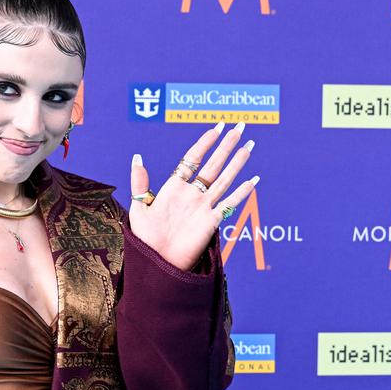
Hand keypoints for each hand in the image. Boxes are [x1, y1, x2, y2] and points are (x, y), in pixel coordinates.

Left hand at [128, 122, 259, 271]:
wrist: (157, 262)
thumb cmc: (146, 238)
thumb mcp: (139, 208)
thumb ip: (139, 183)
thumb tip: (138, 157)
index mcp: (174, 187)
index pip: (193, 159)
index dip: (205, 143)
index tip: (217, 128)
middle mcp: (192, 194)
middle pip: (213, 164)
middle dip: (226, 145)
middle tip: (239, 127)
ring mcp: (203, 207)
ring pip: (224, 179)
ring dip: (237, 163)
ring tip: (249, 146)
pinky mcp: (211, 222)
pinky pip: (229, 204)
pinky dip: (241, 193)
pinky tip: (252, 180)